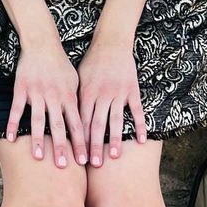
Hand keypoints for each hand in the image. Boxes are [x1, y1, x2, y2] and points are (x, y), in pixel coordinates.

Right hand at [6, 37, 86, 166]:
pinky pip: (16, 109)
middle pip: (59, 126)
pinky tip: (11, 139)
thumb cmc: (60, 64)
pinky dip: (12, 124)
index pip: (77, 124)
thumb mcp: (75, 81)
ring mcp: (36, 93)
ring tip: (40, 158)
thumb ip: (77, 102)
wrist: (42, 44)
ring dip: (39, 140)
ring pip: (38, 120)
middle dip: (62, 147)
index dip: (81, 143)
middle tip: (64, 167)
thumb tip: (84, 123)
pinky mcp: (21, 89)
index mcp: (69, 96)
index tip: (85, 161)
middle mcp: (54, 96)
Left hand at [76, 29, 147, 164]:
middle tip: (93, 164)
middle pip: (97, 124)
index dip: (78, 139)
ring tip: (114, 157)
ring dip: (115, 139)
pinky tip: (141, 140)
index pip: (80, 120)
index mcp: (86, 93)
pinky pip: (137, 111)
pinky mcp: (132, 89)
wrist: (111, 42)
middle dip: (94, 145)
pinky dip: (140, 125)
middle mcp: (102, 94)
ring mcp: (118, 93)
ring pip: (116, 120)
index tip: (76, 156)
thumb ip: (75, 99)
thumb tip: (65, 120)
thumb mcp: (78, 78)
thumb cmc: (91, 62)